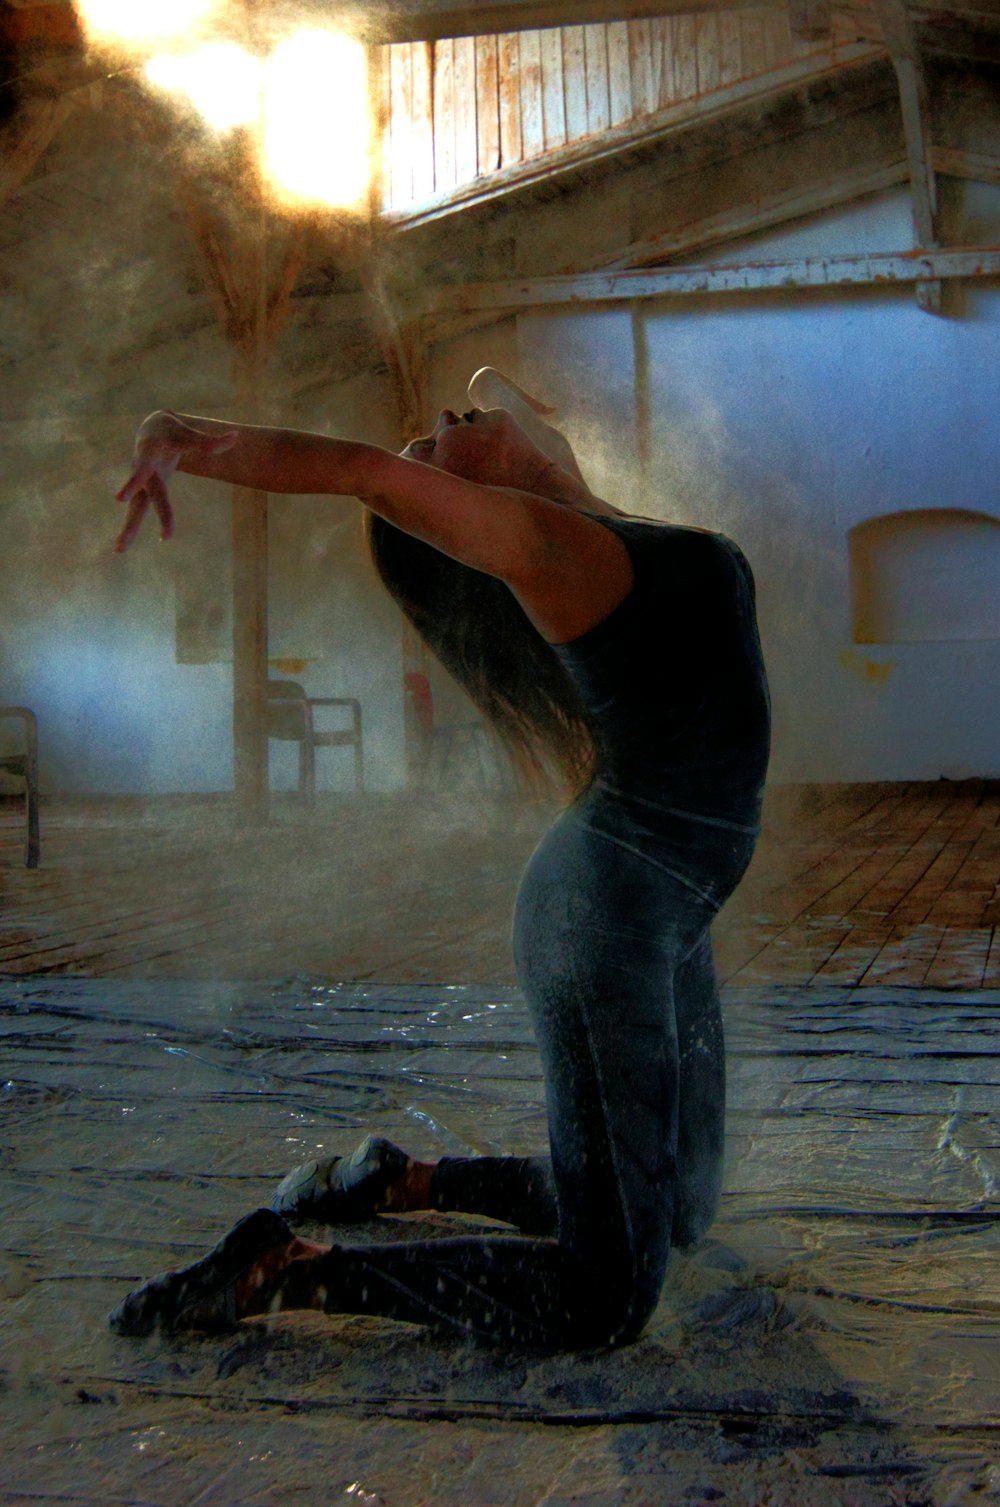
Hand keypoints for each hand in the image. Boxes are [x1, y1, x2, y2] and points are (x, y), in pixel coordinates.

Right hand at [113, 411, 236, 552]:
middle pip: (151, 496)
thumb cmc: (172, 432)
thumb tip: (235, 437)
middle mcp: (141, 471)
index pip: (143, 470)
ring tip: (118, 550)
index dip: (132, 483)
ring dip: (128, 529)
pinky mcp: (143, 494)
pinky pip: (137, 513)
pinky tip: (121, 548)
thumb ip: (208, 441)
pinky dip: (130, 529)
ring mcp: (141, 485)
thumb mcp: (187, 433)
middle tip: (167, 536)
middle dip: (158, 514)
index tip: (118, 500)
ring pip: (135, 508)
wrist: (152, 430)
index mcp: (148, 455)